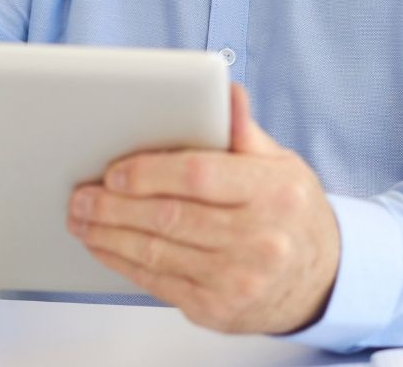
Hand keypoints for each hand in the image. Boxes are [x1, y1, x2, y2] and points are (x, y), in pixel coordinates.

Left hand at [66, 82, 340, 334]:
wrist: (321, 280)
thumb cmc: (291, 212)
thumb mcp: (280, 163)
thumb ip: (244, 131)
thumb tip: (227, 92)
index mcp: (273, 193)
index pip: (200, 176)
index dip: (151, 172)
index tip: (115, 169)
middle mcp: (258, 239)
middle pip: (170, 217)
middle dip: (115, 205)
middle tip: (81, 193)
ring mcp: (237, 281)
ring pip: (157, 253)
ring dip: (109, 234)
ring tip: (80, 216)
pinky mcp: (217, 310)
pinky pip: (159, 282)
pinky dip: (124, 262)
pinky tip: (103, 245)